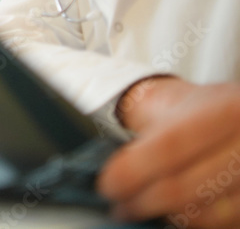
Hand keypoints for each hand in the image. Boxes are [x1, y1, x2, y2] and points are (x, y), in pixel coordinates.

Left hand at [97, 77, 239, 227]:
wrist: (228, 114)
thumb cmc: (190, 110)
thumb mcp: (163, 104)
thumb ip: (138, 131)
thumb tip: (94, 163)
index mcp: (223, 109)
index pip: (168, 147)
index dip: (132, 172)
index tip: (108, 186)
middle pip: (184, 188)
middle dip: (142, 202)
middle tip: (120, 207)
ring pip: (204, 214)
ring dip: (166, 216)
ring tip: (142, 209)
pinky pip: (224, 224)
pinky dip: (193, 222)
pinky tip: (174, 214)